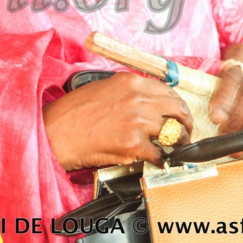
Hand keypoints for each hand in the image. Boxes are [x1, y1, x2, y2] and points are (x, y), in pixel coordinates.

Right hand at [43, 72, 193, 170]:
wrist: (56, 131)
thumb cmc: (73, 112)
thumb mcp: (103, 89)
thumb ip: (128, 92)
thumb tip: (149, 103)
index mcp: (130, 82)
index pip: (169, 90)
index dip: (177, 105)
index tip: (178, 114)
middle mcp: (137, 98)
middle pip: (178, 109)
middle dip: (185, 123)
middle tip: (184, 133)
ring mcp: (137, 121)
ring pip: (174, 132)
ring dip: (177, 143)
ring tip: (173, 149)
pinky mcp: (133, 144)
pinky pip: (160, 154)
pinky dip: (160, 160)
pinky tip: (155, 160)